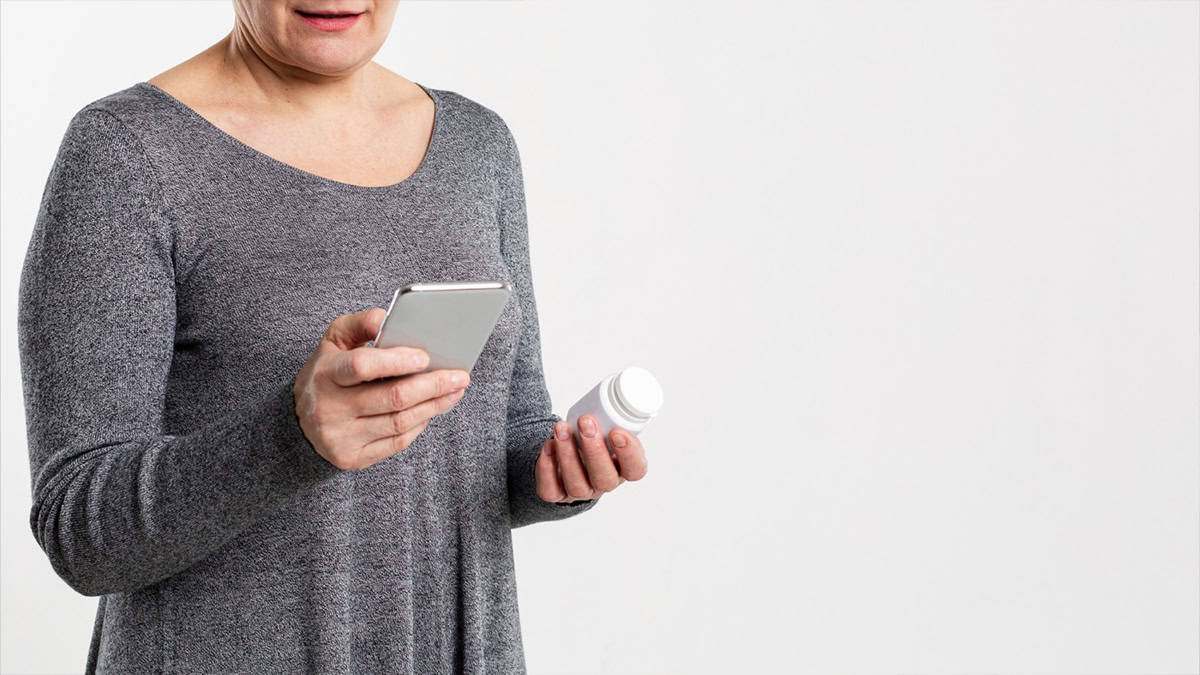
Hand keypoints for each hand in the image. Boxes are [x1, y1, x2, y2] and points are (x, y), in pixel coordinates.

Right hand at [293, 307, 469, 470]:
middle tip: (460, 376)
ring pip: (400, 422)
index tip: (426, 356)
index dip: (397, 361)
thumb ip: (362, 323)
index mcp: (325, 374)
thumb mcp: (334, 340)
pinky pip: (397, 442)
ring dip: (434, 406)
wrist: (300, 421)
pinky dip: (420, 424)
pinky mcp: (352, 458)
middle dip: (432, 386)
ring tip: (455, 390)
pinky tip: (433, 409)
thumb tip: (389, 319)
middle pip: (392, 398)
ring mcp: (340, 437)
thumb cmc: (328, 372)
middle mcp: (329, 408)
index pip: (363, 366)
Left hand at [535, 414, 648, 502]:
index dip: (629, 453)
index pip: (635, 469)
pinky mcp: (557, 495)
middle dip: (594, 449)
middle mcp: (604, 483)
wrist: (566, 454)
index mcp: (624, 468)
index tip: (618, 431)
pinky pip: (551, 490)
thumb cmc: (593, 435)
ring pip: (577, 484)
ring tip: (561, 427)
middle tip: (586, 422)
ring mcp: (581, 491)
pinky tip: (548, 446)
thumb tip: (618, 378)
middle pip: (604, 478)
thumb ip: (614, 410)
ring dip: (568, 453)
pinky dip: (547, 468)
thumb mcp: (608, 424)